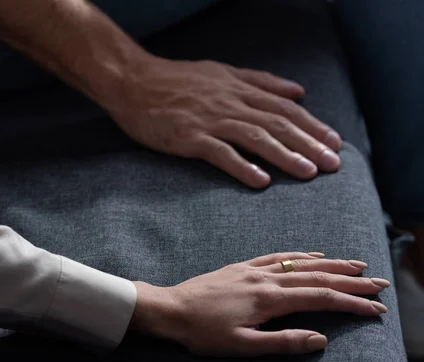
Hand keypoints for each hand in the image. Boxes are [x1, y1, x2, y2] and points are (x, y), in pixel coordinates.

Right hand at [104, 57, 341, 187]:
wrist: (133, 81)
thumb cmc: (175, 79)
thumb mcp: (222, 72)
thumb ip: (260, 81)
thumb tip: (298, 90)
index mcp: (238, 88)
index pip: (284, 107)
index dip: (312, 125)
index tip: (334, 142)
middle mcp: (229, 102)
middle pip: (277, 123)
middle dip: (309, 143)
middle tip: (334, 164)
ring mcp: (209, 119)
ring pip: (256, 137)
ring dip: (285, 155)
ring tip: (309, 173)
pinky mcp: (189, 137)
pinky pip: (220, 153)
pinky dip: (242, 167)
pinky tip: (261, 182)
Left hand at [131, 252, 388, 355]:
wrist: (170, 309)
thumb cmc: (203, 332)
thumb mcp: (242, 346)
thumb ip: (282, 342)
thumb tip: (319, 339)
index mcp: (269, 299)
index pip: (320, 299)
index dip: (350, 304)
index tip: (375, 308)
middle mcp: (265, 279)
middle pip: (316, 277)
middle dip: (350, 281)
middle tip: (377, 283)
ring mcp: (253, 269)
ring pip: (300, 263)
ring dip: (331, 263)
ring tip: (355, 265)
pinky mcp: (241, 266)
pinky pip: (277, 255)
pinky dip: (299, 254)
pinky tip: (312, 254)